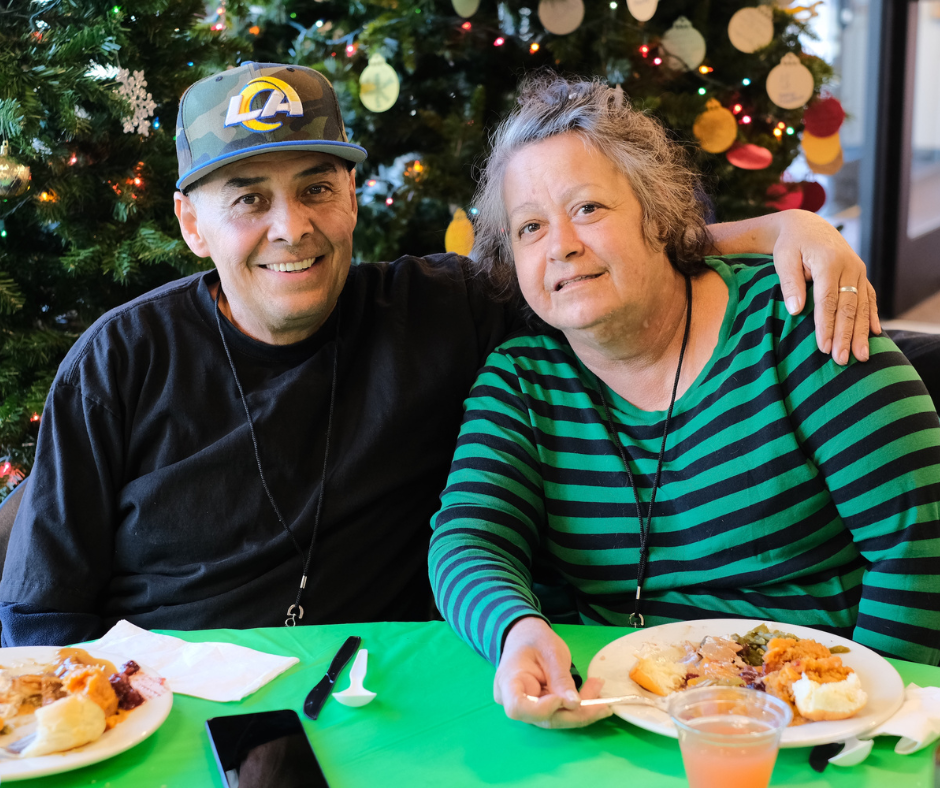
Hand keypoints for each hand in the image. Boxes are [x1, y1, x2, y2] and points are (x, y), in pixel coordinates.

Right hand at [494, 617, 612, 728]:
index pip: (517, 707)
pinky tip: (593, 694)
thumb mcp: (551, 652)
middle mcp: (515, 700)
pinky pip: (560, 713)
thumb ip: (561, 678)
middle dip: (575, 714)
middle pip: (543, 718)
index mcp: (509, 681)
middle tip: (603, 702)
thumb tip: (574, 704)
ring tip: (599, 690)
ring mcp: (529, 706)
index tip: (560, 699)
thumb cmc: (535, 639)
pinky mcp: (541, 707)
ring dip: (581, 710)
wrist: (526, 635)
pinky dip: (578, 706)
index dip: (540, 710)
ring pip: (555, 719)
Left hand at [770, 210, 880, 364]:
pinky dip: (871, 316)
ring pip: (862, 306)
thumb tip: (796, 311)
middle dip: (845, 335)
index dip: (826, 325)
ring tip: (861, 356)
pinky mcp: (861, 275)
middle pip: (848, 307)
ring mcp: (858, 271)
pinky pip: (869, 298)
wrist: (807, 226)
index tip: (823, 347)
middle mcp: (849, 266)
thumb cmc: (791, 245)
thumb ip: (790, 283)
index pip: (828, 300)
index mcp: (829, 262)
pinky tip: (874, 334)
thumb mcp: (784, 258)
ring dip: (861, 332)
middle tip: (842, 360)